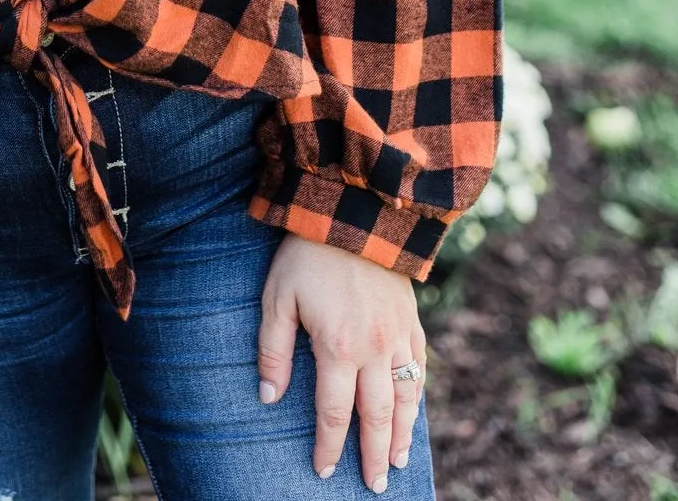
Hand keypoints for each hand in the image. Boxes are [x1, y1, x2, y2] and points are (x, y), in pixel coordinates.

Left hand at [257, 236, 426, 493]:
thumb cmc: (307, 254)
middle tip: (373, 486)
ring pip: (404, 399)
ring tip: (398, 463)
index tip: (323, 470)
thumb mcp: (277, 298)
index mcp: (338, 347)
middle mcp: (374, 349)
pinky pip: (419, 368)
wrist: (354, 212)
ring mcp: (398, 335)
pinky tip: (412, 412)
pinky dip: (416, 397)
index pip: (334, 413)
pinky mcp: (412, 320)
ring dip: (402, 435)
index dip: (329, 445)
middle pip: (376, 417)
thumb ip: (273, 349)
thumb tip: (268, 396)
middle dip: (373, 455)